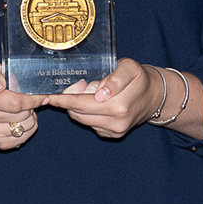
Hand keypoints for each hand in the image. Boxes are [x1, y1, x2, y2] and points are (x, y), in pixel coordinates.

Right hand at [0, 64, 43, 149]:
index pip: (15, 103)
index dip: (32, 99)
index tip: (41, 95)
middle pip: (23, 114)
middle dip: (30, 105)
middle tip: (26, 99)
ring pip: (27, 125)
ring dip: (30, 116)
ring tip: (21, 109)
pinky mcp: (0, 144)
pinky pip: (26, 136)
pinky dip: (28, 127)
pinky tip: (19, 120)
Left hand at [45, 58, 161, 139]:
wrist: (154, 96)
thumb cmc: (140, 79)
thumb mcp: (130, 68)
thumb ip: (115, 78)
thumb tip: (100, 94)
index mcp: (118, 106)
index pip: (81, 104)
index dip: (63, 100)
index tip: (48, 97)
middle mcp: (116, 123)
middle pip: (78, 113)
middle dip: (71, 100)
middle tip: (80, 84)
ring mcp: (114, 132)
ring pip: (82, 119)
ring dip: (79, 107)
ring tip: (92, 92)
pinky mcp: (112, 136)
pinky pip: (90, 124)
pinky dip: (87, 114)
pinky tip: (97, 103)